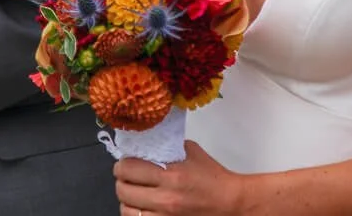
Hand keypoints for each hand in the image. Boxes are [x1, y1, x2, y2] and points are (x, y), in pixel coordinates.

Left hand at [115, 141, 248, 215]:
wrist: (230, 202)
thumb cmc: (212, 177)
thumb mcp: (192, 152)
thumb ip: (168, 147)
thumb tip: (148, 143)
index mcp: (171, 175)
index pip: (129, 169)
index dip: (122, 165)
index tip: (124, 163)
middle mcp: (165, 198)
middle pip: (123, 191)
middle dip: (121, 182)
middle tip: (126, 177)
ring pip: (127, 211)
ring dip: (126, 201)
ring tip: (132, 194)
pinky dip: (135, 214)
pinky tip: (141, 207)